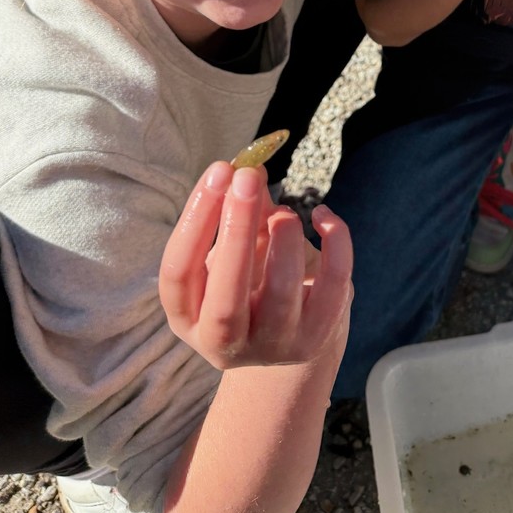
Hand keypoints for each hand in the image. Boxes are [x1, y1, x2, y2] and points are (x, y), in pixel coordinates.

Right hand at [159, 161, 352, 370]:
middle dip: (237, 230)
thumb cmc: (249, 285)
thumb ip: (238, 212)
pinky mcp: (316, 338)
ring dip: (284, 236)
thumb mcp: (232, 254)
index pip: (179, 271)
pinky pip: (333, 286)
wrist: (288, 340)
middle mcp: (224, 343)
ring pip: (282, 293)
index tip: (220, 170)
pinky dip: (334, 243)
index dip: (197, 217)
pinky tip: (322, 216)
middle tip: (247, 177)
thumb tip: (251, 166)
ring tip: (285, 212)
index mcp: (189, 317)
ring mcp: (273, 346)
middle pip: (226, 298)